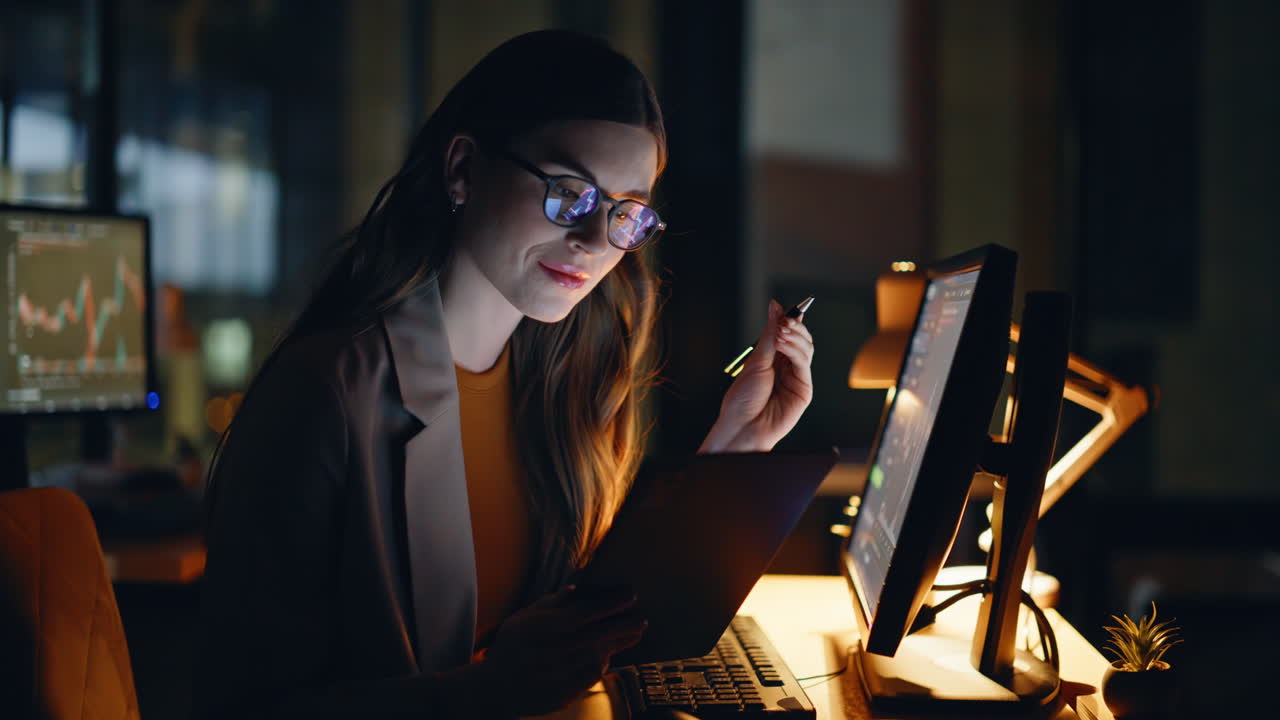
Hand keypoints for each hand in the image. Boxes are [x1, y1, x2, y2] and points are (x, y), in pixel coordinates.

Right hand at [481, 585, 645, 715]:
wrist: (497, 688)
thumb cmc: (511, 647)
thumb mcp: (523, 619)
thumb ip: (551, 604)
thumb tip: (574, 588)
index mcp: (547, 629)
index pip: (587, 612)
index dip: (612, 603)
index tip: (631, 595)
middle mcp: (557, 650)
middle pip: (600, 634)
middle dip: (625, 625)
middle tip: (643, 619)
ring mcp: (562, 674)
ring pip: (600, 655)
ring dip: (619, 644)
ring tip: (635, 634)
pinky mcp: (566, 692)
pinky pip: (592, 676)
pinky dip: (603, 664)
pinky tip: (608, 655)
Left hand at [700, 300, 814, 452]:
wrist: (742, 426)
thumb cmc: (743, 398)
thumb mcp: (756, 360)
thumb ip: (770, 334)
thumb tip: (775, 306)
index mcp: (773, 359)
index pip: (788, 334)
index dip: (791, 320)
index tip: (789, 309)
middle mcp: (787, 367)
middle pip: (801, 339)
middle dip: (794, 327)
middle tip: (784, 321)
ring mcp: (796, 378)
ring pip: (806, 349)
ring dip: (794, 337)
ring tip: (781, 332)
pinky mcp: (804, 389)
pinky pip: (804, 364)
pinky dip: (795, 350)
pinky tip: (783, 344)